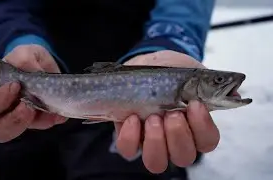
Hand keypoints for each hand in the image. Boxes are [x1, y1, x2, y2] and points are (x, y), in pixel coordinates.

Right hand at [0, 45, 66, 142]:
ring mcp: (24, 119)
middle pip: (0, 129)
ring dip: (36, 122)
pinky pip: (47, 124)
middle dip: (14, 120)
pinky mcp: (43, 119)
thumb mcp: (24, 52)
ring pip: (25, 132)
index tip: (15, 86)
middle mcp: (6, 112)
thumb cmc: (26, 60)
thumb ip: (23, 58)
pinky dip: (55, 117)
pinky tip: (60, 110)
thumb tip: (32, 71)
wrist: (45, 65)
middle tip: (28, 106)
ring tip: (48, 111)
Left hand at [114, 50, 219, 172]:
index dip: (203, 128)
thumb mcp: (191, 71)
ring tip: (153, 118)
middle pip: (184, 157)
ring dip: (156, 141)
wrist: (144, 64)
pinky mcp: (129, 137)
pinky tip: (133, 118)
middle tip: (171, 113)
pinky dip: (130, 136)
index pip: (207, 141)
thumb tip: (235, 94)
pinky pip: (128, 150)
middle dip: (178, 135)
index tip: (195, 104)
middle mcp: (174, 138)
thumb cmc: (170, 71)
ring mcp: (150, 140)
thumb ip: (210, 83)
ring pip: (156, 162)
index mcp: (194, 125)